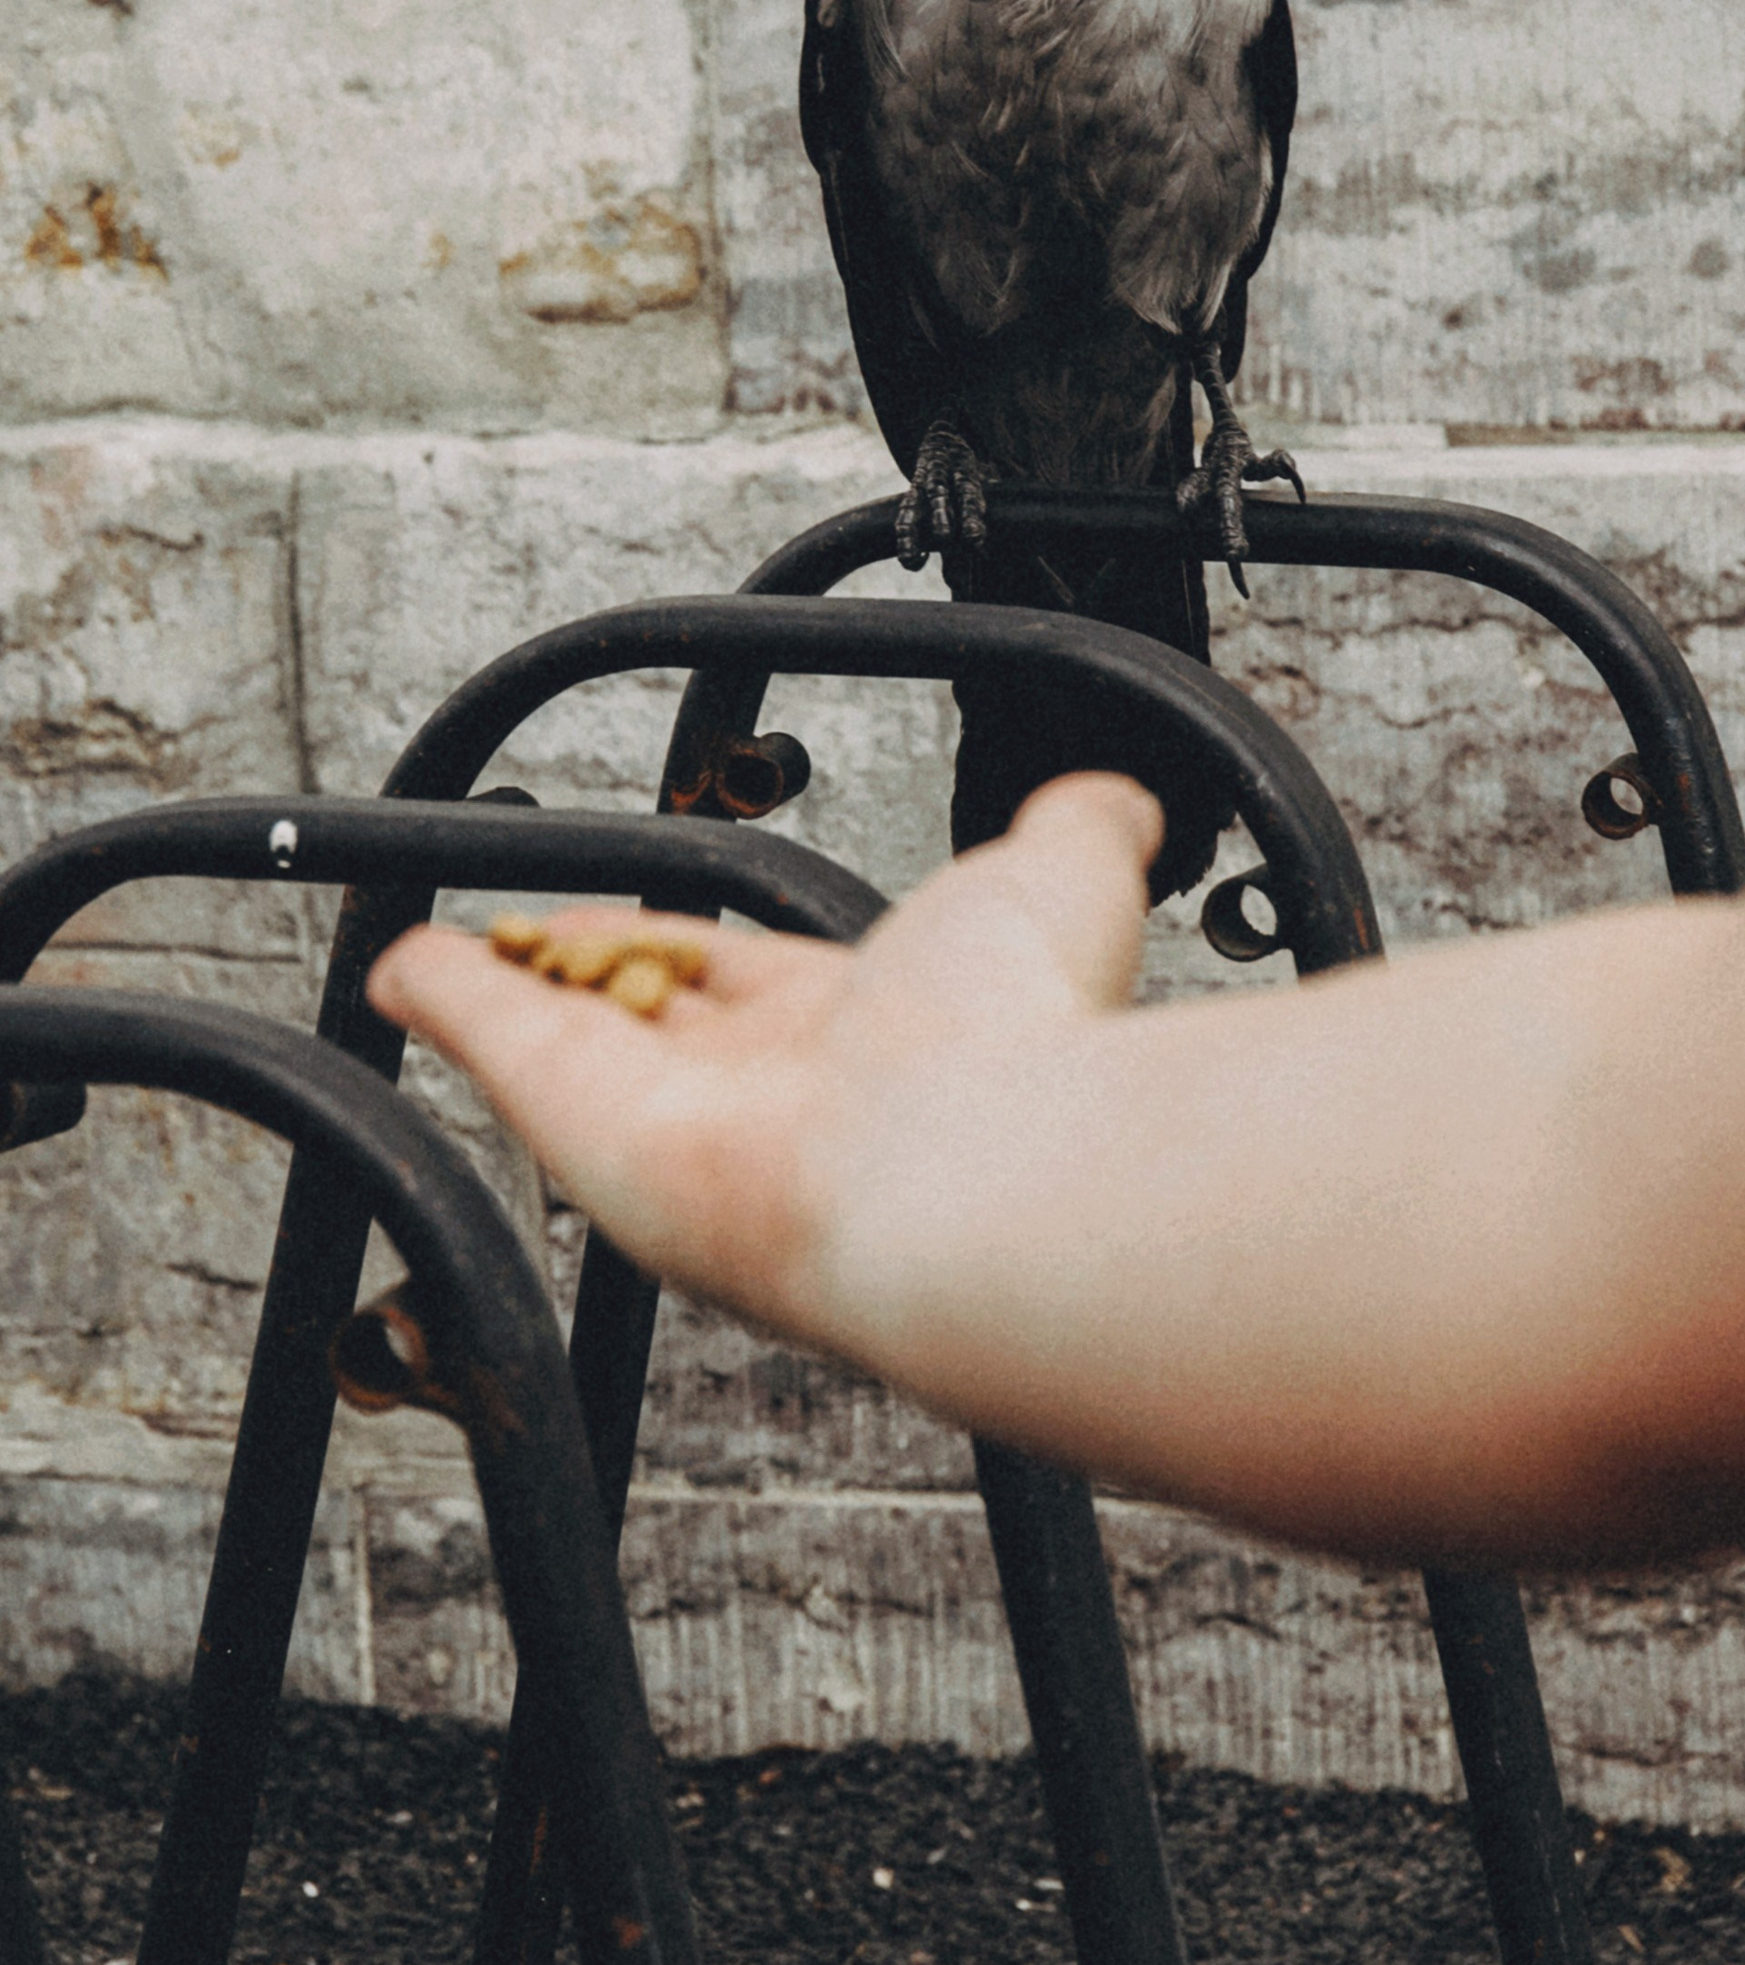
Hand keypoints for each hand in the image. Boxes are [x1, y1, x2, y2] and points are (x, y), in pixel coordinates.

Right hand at [368, 773, 1160, 1359]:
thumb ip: (1082, 827)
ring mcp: (672, 1119)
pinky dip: (448, 999)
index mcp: (864, 1036)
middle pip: (652, 1026)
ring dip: (506, 994)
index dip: (705, 956)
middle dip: (596, 983)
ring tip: (446, 961)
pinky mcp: (591, 1126)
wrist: (975, 1161)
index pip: (761, 989)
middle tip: (539, 947)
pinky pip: (501, 1045)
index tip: (664, 935)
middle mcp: (765, 1090)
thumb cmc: (1025, 1035)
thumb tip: (1118, 803)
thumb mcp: (1068, 881)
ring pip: (568, 1041)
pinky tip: (407, 967)